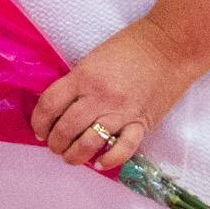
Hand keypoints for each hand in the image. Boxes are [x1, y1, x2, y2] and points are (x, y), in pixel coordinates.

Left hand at [31, 21, 201, 171]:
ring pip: (88, 142)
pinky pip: (122, 149)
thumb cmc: (130, 48)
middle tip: (55, 146)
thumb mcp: (93, 59)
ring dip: (74, 155)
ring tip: (71, 157)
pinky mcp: (142, 122)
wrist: (170, 46)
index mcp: (83, 77)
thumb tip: (60, 107)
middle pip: (65, 128)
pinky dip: (109, 160)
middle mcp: (99, 97)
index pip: (49, 105)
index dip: (39, 122)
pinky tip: (100, 162)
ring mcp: (121, 112)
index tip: (40, 130)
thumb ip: (77, 82)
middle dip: (55, 143)